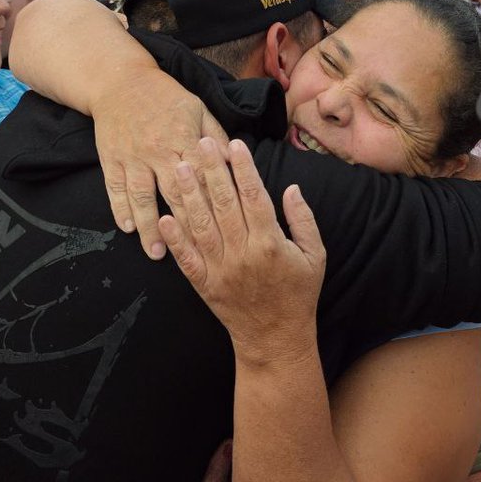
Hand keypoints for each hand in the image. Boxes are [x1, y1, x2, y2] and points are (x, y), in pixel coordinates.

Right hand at [91, 80, 229, 258]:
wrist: (121, 80)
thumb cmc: (166, 97)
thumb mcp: (198, 109)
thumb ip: (215, 137)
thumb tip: (235, 163)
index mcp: (184, 137)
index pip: (201, 176)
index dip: (211, 204)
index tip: (223, 230)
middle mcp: (158, 149)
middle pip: (173, 192)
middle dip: (184, 225)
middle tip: (194, 255)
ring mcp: (132, 156)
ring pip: (141, 196)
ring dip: (149, 226)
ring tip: (155, 252)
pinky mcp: (111, 159)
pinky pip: (115, 189)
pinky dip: (120, 209)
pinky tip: (128, 228)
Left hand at [158, 138, 324, 363]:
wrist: (275, 339)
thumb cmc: (298, 294)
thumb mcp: (315, 255)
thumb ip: (303, 220)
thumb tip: (291, 188)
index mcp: (270, 243)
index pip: (253, 195)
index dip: (242, 168)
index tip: (234, 144)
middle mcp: (242, 253)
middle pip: (223, 203)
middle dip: (212, 170)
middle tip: (201, 142)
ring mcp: (220, 269)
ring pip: (201, 224)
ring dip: (189, 195)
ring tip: (180, 168)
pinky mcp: (204, 284)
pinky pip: (186, 258)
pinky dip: (174, 238)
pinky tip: (166, 216)